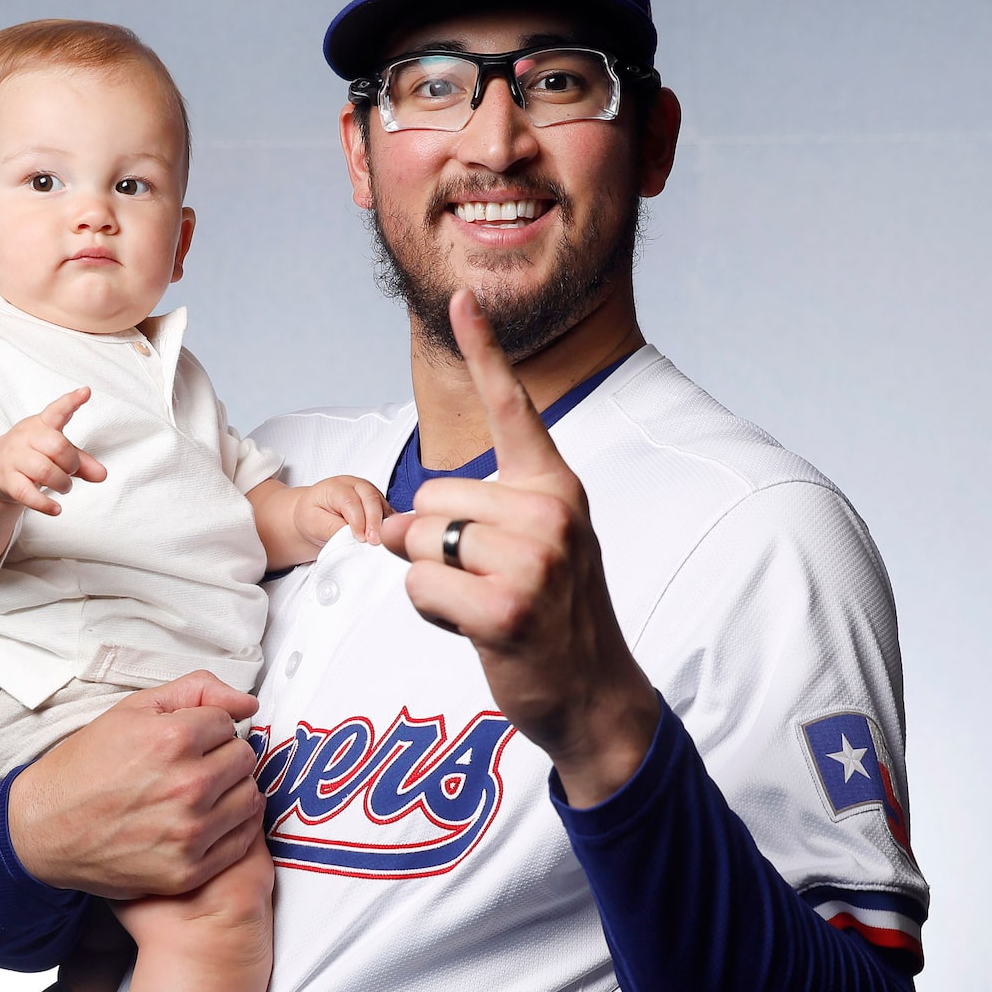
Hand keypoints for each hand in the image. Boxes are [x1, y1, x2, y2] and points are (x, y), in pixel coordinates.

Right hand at [0, 388, 108, 517]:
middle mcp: (25, 438)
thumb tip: (103, 475)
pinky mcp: (7, 481)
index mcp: (40, 424)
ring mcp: (14, 459)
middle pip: (58, 446)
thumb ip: (81, 462)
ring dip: (63, 484)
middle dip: (71, 463)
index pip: (56, 410)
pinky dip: (45, 504)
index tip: (86, 392)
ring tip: (64, 487)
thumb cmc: (31, 456)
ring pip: (45, 471)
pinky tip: (56, 509)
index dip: (71, 402)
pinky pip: (28, 494)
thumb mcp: (56, 453)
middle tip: (70, 471)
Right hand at [8, 673, 265, 898]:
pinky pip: (241, 841)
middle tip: (190, 767)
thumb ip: (196, 691)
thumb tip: (247, 703)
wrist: (43, 827)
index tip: (185, 742)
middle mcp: (187, 786)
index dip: (207, 729)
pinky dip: (230, 828)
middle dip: (222, 757)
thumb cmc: (84, 766)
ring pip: (249, 798)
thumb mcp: (132, 710)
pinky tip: (202, 821)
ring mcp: (190, 832)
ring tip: (196, 794)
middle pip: (244, 760)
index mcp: (174, 739)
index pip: (228, 724)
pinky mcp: (188, 870)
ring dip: (230, 792)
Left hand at [295, 475, 388, 547]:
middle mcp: (356, 486)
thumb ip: (332, 528)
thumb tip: (352, 536)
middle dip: (374, 521)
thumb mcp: (314, 523)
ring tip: (381, 543)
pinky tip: (387, 539)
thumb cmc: (311, 517)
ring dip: (384, 524)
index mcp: (337, 487)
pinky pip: (388, 514)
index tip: (360, 538)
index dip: (357, 520)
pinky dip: (388, 526)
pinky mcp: (378, 505)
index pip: (350, 501)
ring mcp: (370, 494)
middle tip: (375, 542)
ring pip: (383, 505)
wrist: (313, 515)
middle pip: (371, 498)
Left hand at [377, 291, 657, 804]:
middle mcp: (550, 511)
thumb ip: (473, 518)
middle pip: (431, 497)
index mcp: (556, 485)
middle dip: (435, 545)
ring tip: (486, 605)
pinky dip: (432, 612)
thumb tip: (395, 526)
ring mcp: (533, 559)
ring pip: (421, 542)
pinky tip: (477, 628)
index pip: (512, 407)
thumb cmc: (552, 616)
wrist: (595, 693)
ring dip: (432, 582)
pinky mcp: (506, 607)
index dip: (484, 350)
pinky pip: (420, 587)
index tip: (461, 298)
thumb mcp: (531, 547)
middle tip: (489, 583)